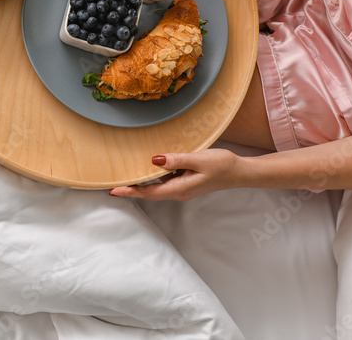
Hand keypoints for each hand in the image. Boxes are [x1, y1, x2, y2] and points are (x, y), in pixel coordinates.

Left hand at [108, 149, 246, 201]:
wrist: (240, 171)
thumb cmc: (222, 165)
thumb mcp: (198, 159)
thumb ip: (176, 160)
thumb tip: (154, 160)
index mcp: (180, 189)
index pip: (149, 193)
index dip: (131, 191)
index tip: (114, 191)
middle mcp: (179, 192)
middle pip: (150, 193)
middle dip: (131, 190)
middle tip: (112, 185)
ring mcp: (182, 188)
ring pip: (157, 188)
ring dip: (141, 185)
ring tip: (124, 178)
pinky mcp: (186, 182)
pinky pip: (165, 182)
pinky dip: (153, 179)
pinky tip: (148, 170)